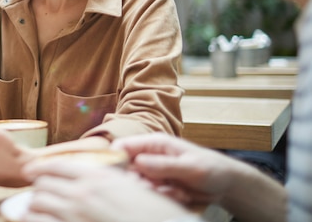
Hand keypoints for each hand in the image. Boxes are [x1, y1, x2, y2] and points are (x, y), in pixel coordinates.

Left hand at [22, 159, 190, 221]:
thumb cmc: (153, 215)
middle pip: (43, 184)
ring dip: (33, 207)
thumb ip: (109, 181)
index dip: (39, 168)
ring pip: (37, 204)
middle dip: (38, 189)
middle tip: (37, 195)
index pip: (56, 166)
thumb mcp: (130, 188)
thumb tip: (94, 180)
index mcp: (96, 178)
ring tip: (34, 211)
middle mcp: (82, 194)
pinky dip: (34, 221)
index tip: (30, 171)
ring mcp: (74, 216)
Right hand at [111, 133, 240, 204]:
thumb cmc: (211, 168)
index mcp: (154, 143)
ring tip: (176, 191)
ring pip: (138, 184)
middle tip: (156, 188)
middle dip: (139, 182)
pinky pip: (150, 194)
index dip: (116, 159)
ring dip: (154, 192)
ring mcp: (153, 171)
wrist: (226, 184)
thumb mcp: (190, 167)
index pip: (123, 146)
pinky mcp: (159, 185)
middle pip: (127, 169)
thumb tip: (138, 162)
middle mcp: (150, 156)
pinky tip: (180, 195)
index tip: (122, 176)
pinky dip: (163, 197)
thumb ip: (164, 165)